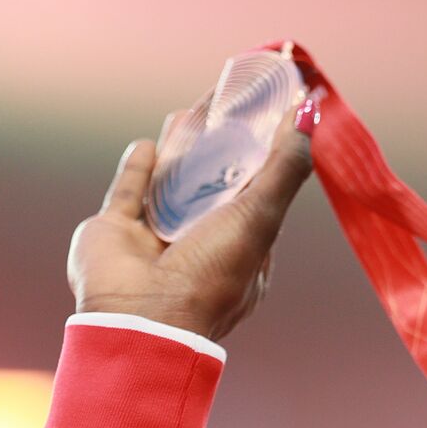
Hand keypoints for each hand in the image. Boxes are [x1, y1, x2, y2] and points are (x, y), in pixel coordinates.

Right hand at [67, 103, 314, 341]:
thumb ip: (286, 167)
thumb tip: (309, 113)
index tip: (272, 121)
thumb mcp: (262, 216)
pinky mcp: (117, 233)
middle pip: (214, 183)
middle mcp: (202, 245)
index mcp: (244, 251)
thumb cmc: (213, 274)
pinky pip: (129, 193)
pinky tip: (148, 144)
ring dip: (181, 149)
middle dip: (221, 148)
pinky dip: (138, 167)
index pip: (259, 195)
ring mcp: (157, 240)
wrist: (141, 320)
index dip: (266, 158)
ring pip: (172, 183)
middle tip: (229, 107)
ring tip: (191, 114)